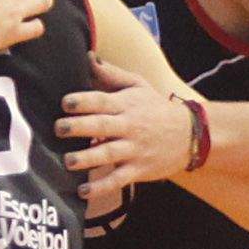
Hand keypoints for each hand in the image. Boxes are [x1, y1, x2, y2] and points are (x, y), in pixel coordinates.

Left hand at [60, 70, 201, 188]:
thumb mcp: (138, 86)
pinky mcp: (139, 170)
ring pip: (109, 154)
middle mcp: (130, 126)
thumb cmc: (156, 108)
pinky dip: (102, 187)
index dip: (84, 101)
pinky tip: (83, 191)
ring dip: (88, 159)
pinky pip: (118, 179)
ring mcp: (135, 149)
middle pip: (102, 126)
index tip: (65, 103)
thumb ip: (112, 74)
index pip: (102, 101)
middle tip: (58, 128)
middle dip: (79, 127)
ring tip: (68, 161)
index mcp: (126, 105)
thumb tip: (88, 57)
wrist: (190, 134)